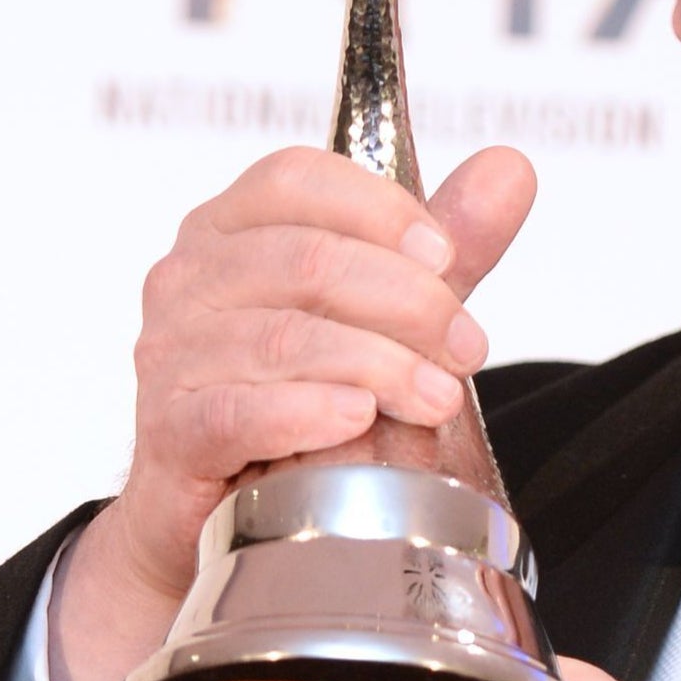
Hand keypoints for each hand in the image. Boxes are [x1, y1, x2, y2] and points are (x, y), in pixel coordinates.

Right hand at [52, 144, 537, 680]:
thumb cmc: (300, 391)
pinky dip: (306, 411)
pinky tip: (356, 418)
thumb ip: (447, 242)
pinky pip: (238, 411)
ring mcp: (171, 354)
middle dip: (408, 302)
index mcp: (231, 226)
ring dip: (379, 365)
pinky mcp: (171, 431)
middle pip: (306, 260)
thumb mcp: (385, 307)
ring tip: (437, 396)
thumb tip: (509, 169)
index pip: (296, 178)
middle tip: (466, 347)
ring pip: (285, 337)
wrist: (217, 511)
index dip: (381, 209)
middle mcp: (190, 278)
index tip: (447, 255)